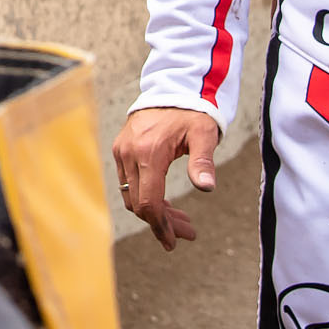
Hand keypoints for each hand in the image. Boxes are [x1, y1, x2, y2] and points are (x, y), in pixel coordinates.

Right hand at [113, 107, 220, 250]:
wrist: (171, 87)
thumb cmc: (191, 111)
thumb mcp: (203, 134)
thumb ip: (203, 161)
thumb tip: (207, 187)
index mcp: (149, 152)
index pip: (149, 201)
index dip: (160, 226)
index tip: (174, 241)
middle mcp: (129, 153)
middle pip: (139, 203)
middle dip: (162, 223)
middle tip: (188, 233)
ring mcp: (122, 151)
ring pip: (132, 195)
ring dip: (154, 212)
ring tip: (182, 220)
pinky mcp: (121, 149)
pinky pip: (129, 183)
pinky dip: (146, 196)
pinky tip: (167, 202)